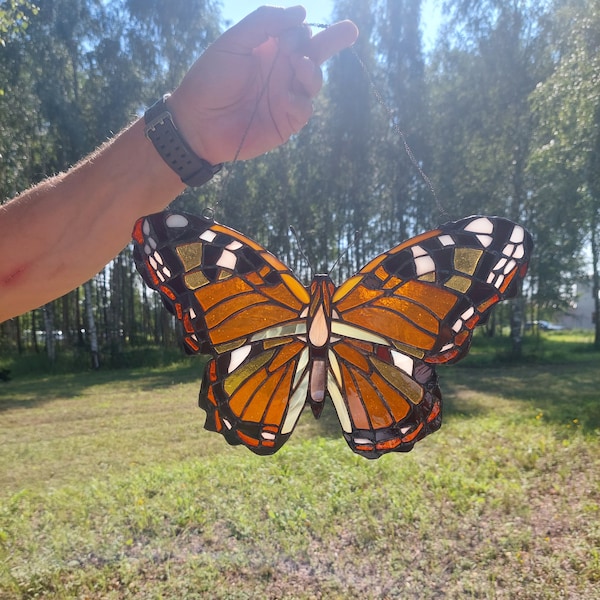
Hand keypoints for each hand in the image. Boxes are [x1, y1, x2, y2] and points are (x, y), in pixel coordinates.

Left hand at [168, 5, 358, 164]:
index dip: (300, 28)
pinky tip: (282, 96)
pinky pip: (304, 108)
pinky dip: (298, 99)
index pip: (299, 33)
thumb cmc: (210, 80)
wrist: (196, 122)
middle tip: (350, 30)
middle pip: (316, 53)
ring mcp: (285, 97)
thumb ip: (264, 22)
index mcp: (269, 49)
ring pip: (314, 81)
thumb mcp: (234, 41)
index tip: (291, 27)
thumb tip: (302, 13)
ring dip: (311, 70)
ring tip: (299, 64)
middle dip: (334, 39)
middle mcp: (281, 72)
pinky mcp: (285, 122)